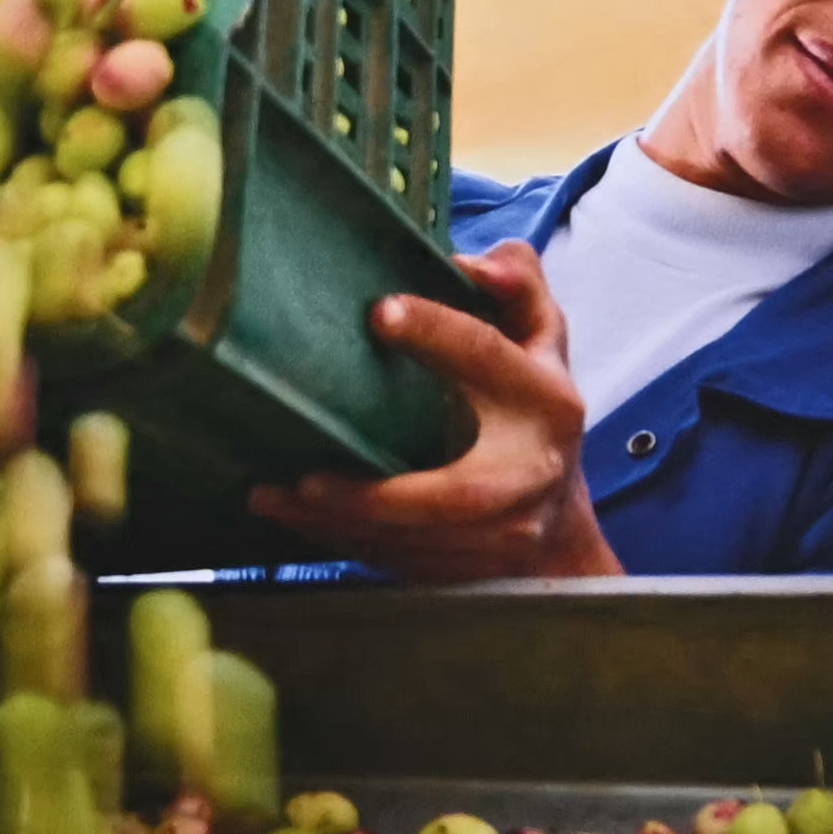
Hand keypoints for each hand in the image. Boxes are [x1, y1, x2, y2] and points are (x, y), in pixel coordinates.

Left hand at [247, 255, 618, 574]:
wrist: (557, 526)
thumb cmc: (535, 411)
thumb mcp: (541, 337)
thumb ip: (518, 285)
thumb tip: (473, 264)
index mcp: (545, 399)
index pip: (487, 357)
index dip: (436, 332)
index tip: (379, 313)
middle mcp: (528, 472)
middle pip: (454, 496)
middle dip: (377, 496)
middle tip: (307, 481)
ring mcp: (499, 535)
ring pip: (412, 540)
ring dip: (339, 523)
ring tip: (275, 496)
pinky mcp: (465, 569)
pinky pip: (396, 560)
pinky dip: (340, 541)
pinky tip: (290, 516)